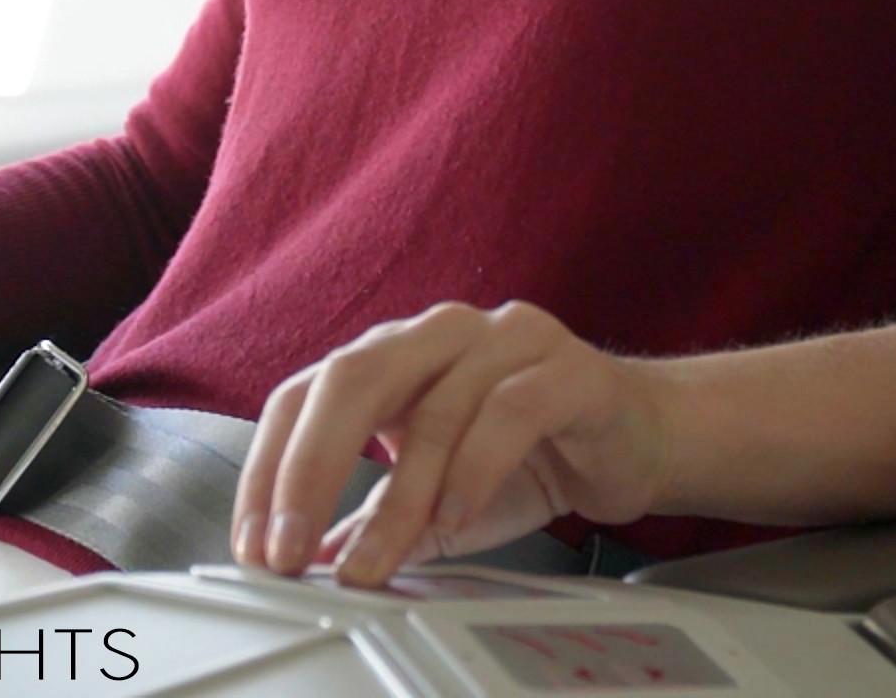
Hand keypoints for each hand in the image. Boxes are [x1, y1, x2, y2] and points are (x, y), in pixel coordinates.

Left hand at [234, 301, 677, 585]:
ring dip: (397, 499)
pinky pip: (508, 410)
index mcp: (395, 356)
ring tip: (376, 561)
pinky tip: (459, 516)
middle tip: (290, 546)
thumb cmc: (532, 457)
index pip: (305, 394)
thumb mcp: (434, 501)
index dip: (268, 469)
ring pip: (432, 408)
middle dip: (308, 469)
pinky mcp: (566, 368)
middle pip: (351, 377)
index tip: (257, 544)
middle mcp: (440, 334)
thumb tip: (303, 561)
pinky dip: (475, 469)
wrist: (639, 438)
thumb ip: (369, 521)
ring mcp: (506, 340)